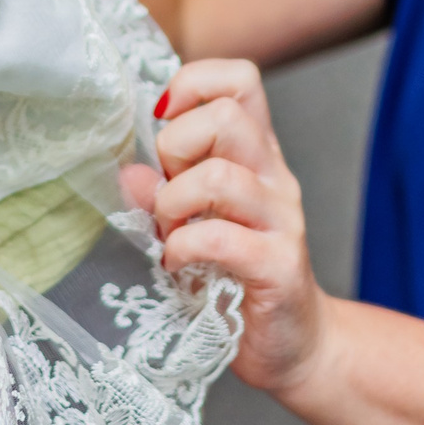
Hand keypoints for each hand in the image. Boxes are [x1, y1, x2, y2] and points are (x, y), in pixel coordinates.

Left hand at [123, 57, 328, 394]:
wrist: (296, 343)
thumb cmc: (237, 278)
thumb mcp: (195, 224)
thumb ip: (164, 191)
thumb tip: (127, 172)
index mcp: (255, 155)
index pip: (240, 81)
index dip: (194, 83)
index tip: (162, 120)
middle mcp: (274, 177)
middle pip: (227, 117)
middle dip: (177, 146)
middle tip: (166, 190)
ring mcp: (282, 220)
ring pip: (222, 175)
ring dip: (175, 202)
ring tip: (168, 232)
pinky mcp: (280, 266)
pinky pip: (223, 238)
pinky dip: (184, 247)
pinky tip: (177, 265)